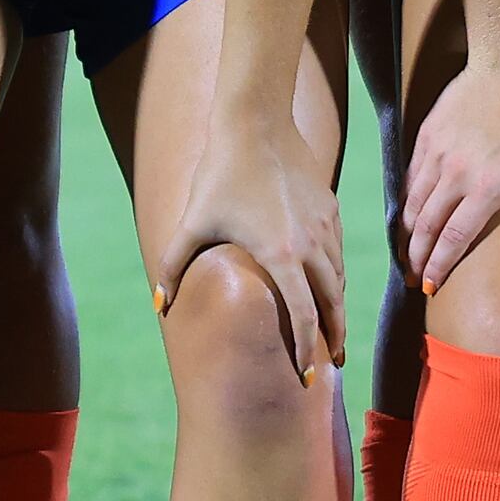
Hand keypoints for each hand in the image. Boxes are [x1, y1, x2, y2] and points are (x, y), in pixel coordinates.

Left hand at [152, 108, 343, 381]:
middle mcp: (312, 246)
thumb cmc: (220, 174)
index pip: (304, 315)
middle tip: (331, 363)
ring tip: (331, 329)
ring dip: (336, 307)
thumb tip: (160, 304)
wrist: (256, 122)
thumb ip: (173, 266)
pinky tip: (327, 284)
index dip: (306, 350)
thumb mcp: (193, 222)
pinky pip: (337, 252)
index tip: (306, 377)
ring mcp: (326, 226)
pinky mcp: (331, 209)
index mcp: (282, 255)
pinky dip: (335, 276)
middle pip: (333, 304)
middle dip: (334, 337)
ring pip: (339, 278)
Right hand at [398, 56, 499, 288]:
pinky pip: (409, 181)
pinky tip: (408, 218)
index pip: (456, 236)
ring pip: (413, 205)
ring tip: (407, 255)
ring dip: (407, 234)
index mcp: (489, 185)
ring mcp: (437, 155)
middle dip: (416, 257)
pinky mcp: (426, 139)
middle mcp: (457, 173)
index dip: (440, 265)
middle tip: (414, 280)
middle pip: (426, 226)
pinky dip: (406, 204)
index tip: (431, 286)